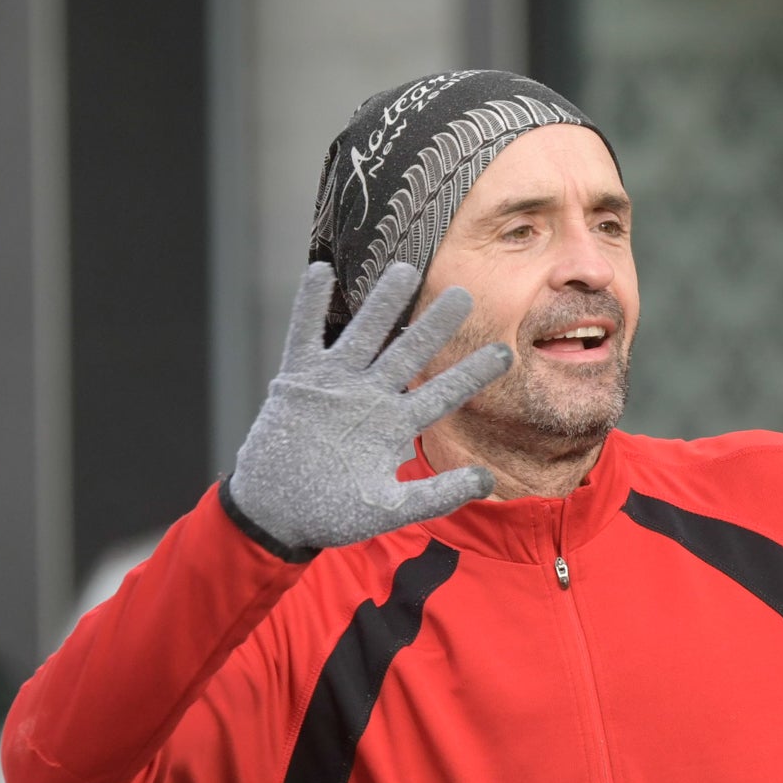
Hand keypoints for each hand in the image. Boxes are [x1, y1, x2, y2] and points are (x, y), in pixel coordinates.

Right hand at [227, 262, 513, 553]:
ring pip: (363, 335)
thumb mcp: (390, 508)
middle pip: (408, 353)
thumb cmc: (333, 513)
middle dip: (433, 325)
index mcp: (394, 425)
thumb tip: (488, 480)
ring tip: (404, 269)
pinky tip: (320, 271)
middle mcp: (369, 397)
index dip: (471, 374)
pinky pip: (304, 335)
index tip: (505, 353)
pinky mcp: (297, 380)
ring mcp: (334, 384)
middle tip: (463, 293)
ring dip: (381, 304)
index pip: (442, 393)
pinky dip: (309, 305)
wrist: (277, 513)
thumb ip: (437, 495)